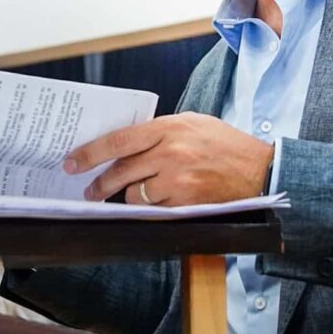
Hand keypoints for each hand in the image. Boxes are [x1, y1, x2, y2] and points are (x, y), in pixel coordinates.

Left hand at [64, 112, 273, 205]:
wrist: (260, 170)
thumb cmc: (226, 145)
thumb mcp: (193, 124)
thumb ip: (160, 132)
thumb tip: (126, 144)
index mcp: (169, 128)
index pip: (118, 140)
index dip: (90, 153)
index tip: (72, 162)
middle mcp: (170, 153)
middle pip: (120, 171)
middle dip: (100, 184)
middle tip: (89, 191)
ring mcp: (177, 180)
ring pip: (135, 194)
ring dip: (132, 196)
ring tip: (138, 193)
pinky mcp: (185, 203)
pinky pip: (154, 209)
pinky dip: (152, 207)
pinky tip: (161, 201)